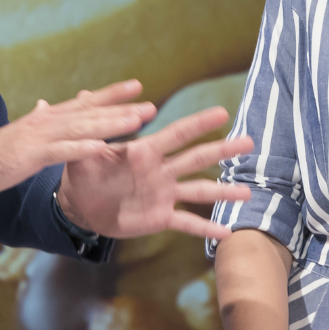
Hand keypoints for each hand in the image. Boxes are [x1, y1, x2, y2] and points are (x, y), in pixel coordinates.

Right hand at [0, 81, 156, 202]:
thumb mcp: (23, 134)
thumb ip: (39, 120)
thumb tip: (45, 104)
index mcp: (48, 116)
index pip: (86, 102)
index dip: (112, 94)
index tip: (138, 86)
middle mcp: (47, 120)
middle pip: (90, 112)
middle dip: (121, 108)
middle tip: (151, 105)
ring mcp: (40, 136)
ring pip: (82, 128)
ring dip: (110, 123)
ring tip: (136, 121)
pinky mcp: (31, 155)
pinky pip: (62, 152)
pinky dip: (83, 149)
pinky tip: (103, 148)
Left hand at [56, 103, 253, 240]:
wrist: (80, 206)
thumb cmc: (83, 173)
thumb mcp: (84, 151)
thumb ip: (89, 129)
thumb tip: (85, 96)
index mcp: (146, 151)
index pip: (177, 134)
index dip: (199, 124)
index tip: (222, 112)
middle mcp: (161, 170)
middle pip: (197, 158)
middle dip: (222, 150)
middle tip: (249, 142)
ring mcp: (164, 194)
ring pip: (199, 191)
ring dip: (223, 192)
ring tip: (247, 195)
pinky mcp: (160, 217)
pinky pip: (186, 223)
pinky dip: (205, 228)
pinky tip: (226, 233)